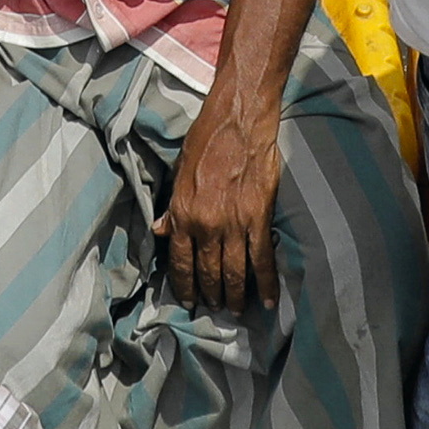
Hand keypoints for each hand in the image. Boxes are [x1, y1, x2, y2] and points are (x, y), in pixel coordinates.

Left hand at [158, 90, 285, 313]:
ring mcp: (235, 223)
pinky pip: (263, 258)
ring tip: (236, 310)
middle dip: (211, 295)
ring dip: (236, 295)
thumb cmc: (206, 138)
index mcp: (183, 213)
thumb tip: (161, 231)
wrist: (239, 119)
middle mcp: (207, 224)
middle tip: (215, 308)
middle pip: (208, 271)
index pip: (181, 262)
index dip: (185, 286)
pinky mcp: (260, 217)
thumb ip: (172, 206)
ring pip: (235, 271)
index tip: (189, 301)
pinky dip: (266, 282)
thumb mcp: (180, 171)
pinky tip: (268, 300)